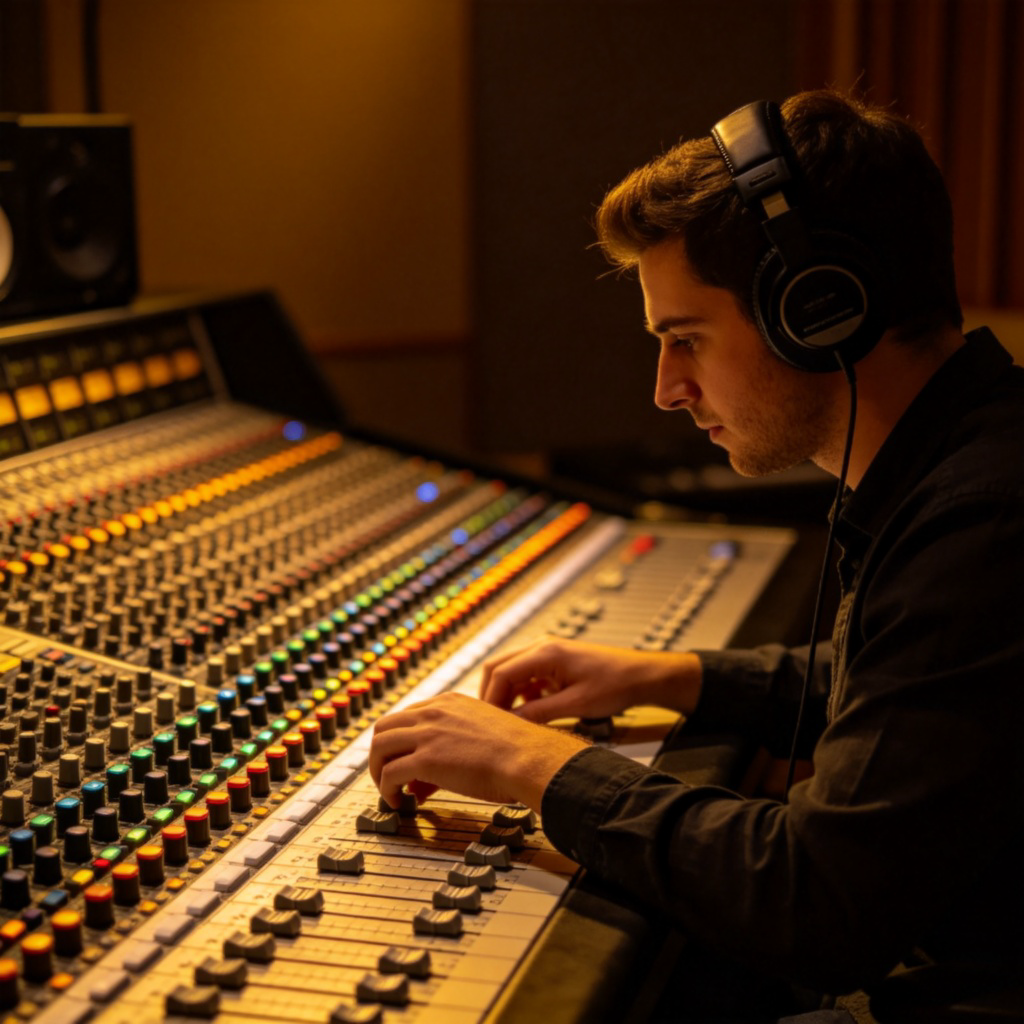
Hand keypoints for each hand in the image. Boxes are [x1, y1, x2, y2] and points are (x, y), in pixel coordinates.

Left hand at [369, 691, 587, 811]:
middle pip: (384, 727)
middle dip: (382, 753)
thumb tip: (434, 774)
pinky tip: (398, 801)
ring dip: (378, 771)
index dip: (403, 742)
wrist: (527, 758)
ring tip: (389, 791)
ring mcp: (427, 734)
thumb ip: (454, 744)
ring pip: (378, 747)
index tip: (407, 761)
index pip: (407, 716)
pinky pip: (389, 774)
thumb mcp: (480, 733)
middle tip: (388, 775)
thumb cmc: (517, 750)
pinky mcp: (425, 759)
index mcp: (448, 702)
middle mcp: (434, 713)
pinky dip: (386, 790)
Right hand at [480, 638, 702, 722]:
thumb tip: (509, 724)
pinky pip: (527, 676)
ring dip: (506, 694)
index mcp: (545, 652)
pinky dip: (521, 693)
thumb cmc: (615, 685)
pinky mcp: (554, 663)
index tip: (488, 723)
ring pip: (511, 671)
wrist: (641, 676)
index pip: (501, 672)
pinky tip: (529, 712)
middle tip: (490, 722)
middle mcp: (542, 647)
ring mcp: (547, 653)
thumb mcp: (576, 705)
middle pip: (499, 667)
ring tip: (507, 721)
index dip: (490, 699)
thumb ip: (539, 713)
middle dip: (492, 694)